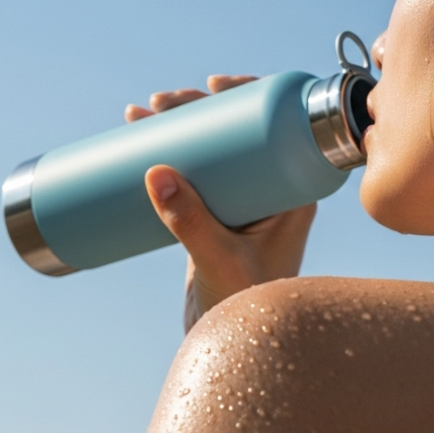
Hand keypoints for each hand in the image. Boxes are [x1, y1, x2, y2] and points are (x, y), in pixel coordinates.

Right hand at [125, 76, 317, 331]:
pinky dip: (170, 152)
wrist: (236, 346)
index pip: (280, 127)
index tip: (214, 86)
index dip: (250, 95)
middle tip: (161, 103)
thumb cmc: (248, 307)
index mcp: (294, 192)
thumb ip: (190, 222)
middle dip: (199, 108)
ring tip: (140, 115)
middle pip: (240, 130)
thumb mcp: (218, 259)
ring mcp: (243, 202)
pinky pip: (196, 172)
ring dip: (180, 125)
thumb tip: (155, 172)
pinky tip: (142, 137)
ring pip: (214, 148)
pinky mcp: (216, 215)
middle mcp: (272, 191)